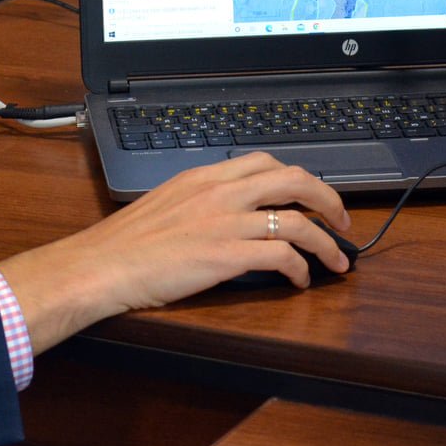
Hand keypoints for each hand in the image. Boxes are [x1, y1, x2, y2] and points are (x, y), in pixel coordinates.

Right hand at [0, 152, 349, 351]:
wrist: (102, 265)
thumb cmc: (125, 243)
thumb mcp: (166, 204)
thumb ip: (200, 200)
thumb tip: (227, 212)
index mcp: (204, 177)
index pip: (265, 163)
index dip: (298, 178)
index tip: (311, 195)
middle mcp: (219, 192)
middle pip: (294, 179)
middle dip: (328, 199)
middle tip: (343, 220)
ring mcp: (225, 222)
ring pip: (297, 221)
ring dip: (326, 243)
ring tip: (337, 261)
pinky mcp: (226, 254)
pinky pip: (281, 256)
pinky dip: (300, 269)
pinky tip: (299, 282)